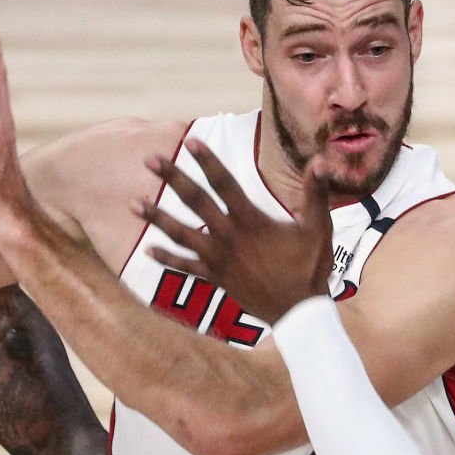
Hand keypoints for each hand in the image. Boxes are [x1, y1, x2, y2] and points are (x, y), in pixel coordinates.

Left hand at [137, 139, 335, 322]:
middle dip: (172, 178)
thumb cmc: (310, 268)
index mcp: (250, 220)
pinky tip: (147, 250)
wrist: (298, 312)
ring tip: (133, 204)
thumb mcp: (318, 228)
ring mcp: (218, 259)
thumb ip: (315, 193)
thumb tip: (320, 160)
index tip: (190, 141)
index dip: (207, 161)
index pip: (224, 183)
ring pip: (181, 234)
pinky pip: (186, 267)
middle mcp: (228, 237)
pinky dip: (167, 259)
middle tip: (150, 160)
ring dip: (157, 218)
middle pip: (195, 201)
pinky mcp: (215, 278)